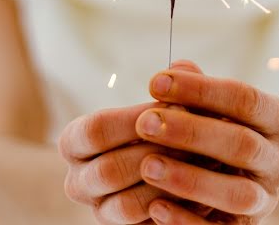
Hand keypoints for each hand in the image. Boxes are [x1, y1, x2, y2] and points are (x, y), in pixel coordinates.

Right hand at [58, 62, 214, 223]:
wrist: (176, 171)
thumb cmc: (168, 129)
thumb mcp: (169, 104)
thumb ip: (176, 86)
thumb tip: (184, 67)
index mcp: (75, 141)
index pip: (95, 130)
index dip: (134, 120)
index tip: (176, 108)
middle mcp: (78, 180)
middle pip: (108, 170)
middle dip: (156, 155)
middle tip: (196, 143)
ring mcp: (98, 210)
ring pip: (125, 205)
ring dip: (167, 185)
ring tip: (203, 168)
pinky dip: (173, 210)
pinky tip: (202, 193)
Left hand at [134, 61, 278, 223]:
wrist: (231, 182)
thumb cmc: (217, 131)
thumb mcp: (213, 107)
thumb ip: (198, 89)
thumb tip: (180, 67)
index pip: (247, 100)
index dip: (201, 89)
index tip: (155, 82)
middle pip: (243, 145)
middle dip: (190, 133)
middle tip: (144, 122)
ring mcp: (267, 201)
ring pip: (239, 194)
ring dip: (190, 179)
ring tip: (147, 165)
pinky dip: (187, 220)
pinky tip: (155, 206)